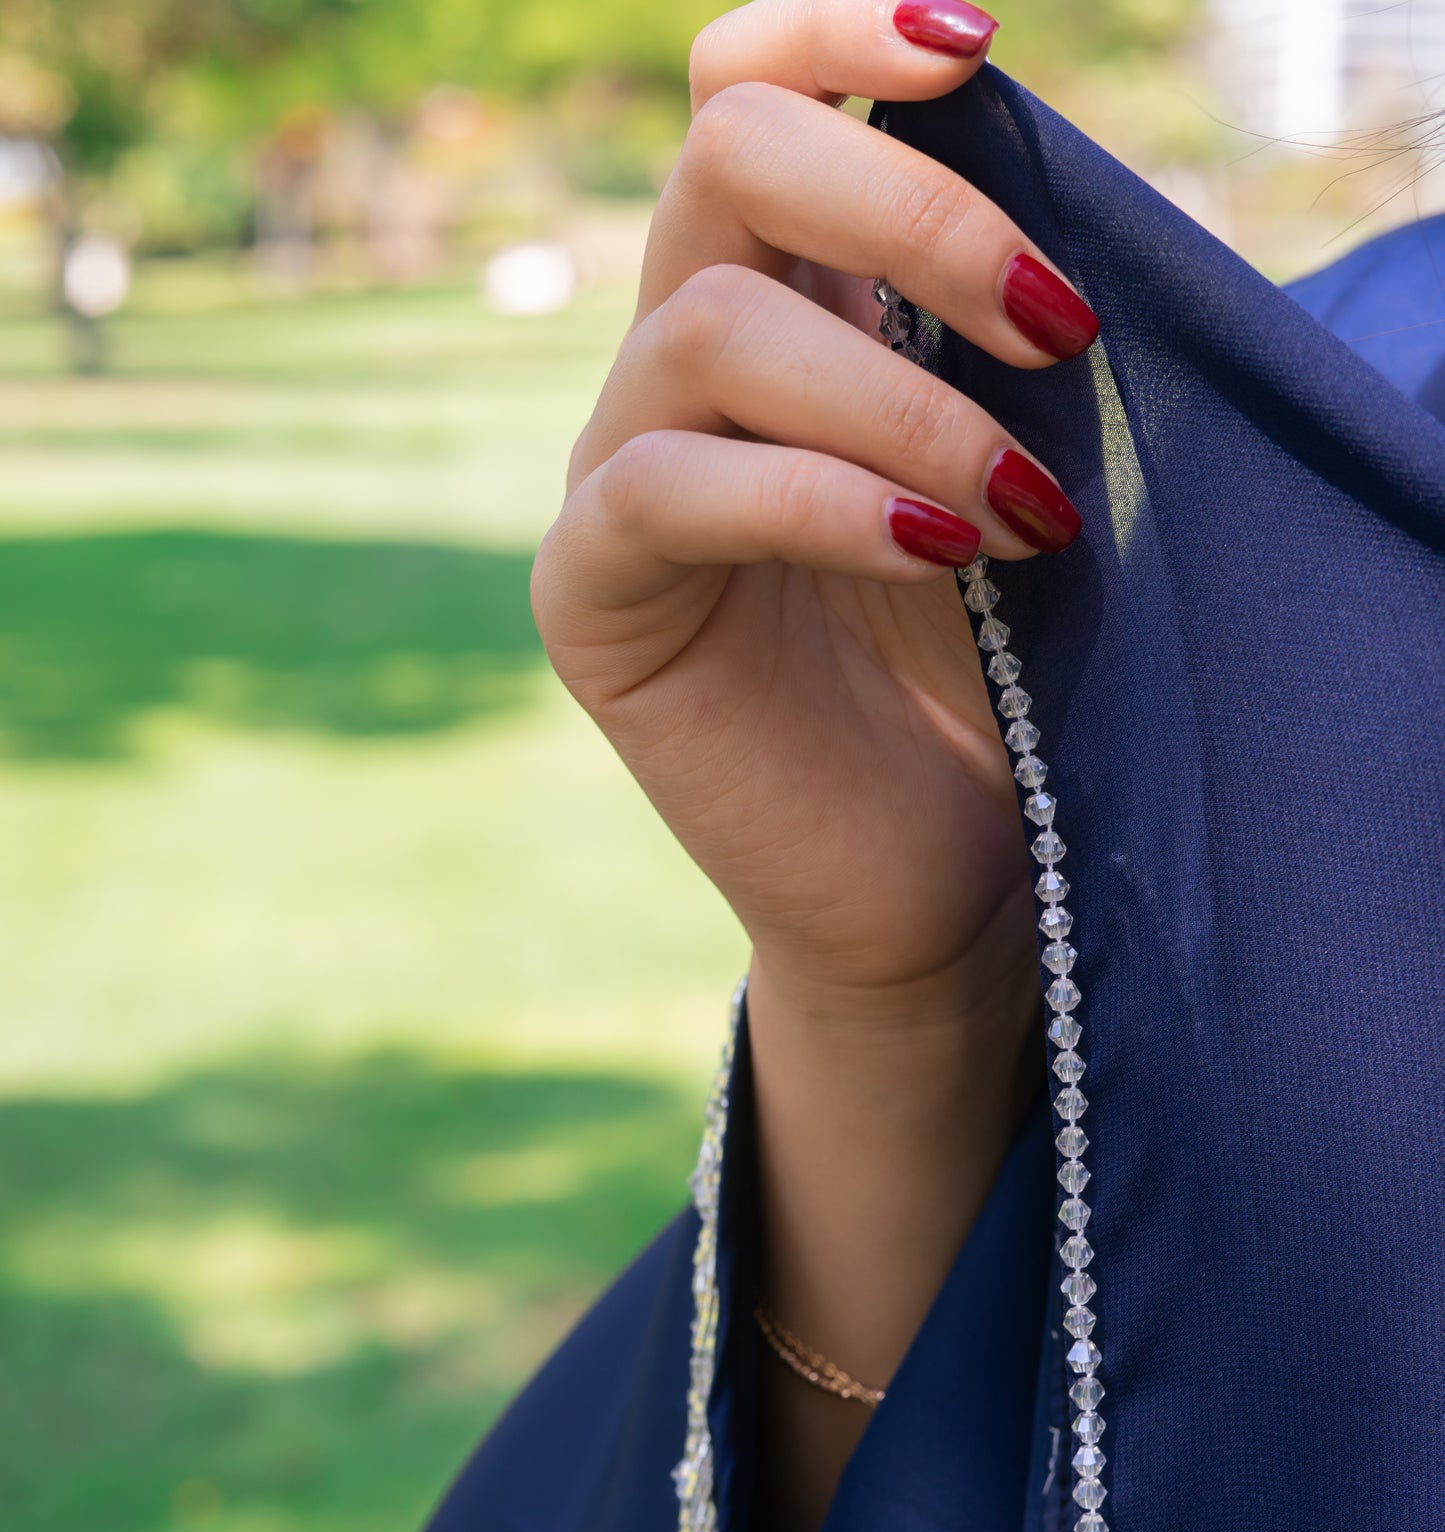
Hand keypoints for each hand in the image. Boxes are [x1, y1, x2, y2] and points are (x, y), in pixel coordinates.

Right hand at [531, 0, 1093, 1033]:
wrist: (921, 881)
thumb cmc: (981, 682)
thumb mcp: (996, 469)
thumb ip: (969, 340)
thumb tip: (1020, 213)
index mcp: (778, 318)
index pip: (744, 102)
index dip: (834, 37)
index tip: (975, 52)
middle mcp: (677, 372)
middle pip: (725, 163)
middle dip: (908, 208)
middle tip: (1056, 328)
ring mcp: (616, 477)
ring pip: (707, 328)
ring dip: (896, 399)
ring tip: (1025, 516)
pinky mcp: (589, 598)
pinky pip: (666, 489)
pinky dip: (817, 500)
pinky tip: (936, 550)